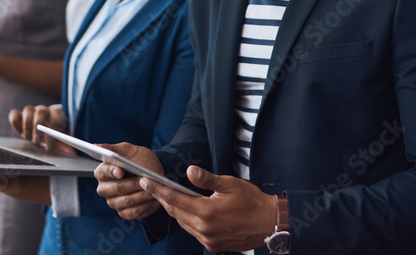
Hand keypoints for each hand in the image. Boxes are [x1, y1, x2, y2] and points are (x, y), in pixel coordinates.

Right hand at [8, 105, 75, 154]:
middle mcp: (44, 109)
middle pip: (41, 111)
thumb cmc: (52, 137)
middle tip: (37, 141)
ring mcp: (31, 111)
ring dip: (27, 125)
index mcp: (56, 113)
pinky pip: (14, 113)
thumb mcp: (59, 142)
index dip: (52, 130)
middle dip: (39, 127)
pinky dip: (15, 122)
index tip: (49, 145)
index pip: (55, 117)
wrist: (42, 133)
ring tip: (28, 138)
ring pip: (28, 110)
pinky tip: (18, 132)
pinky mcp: (19, 115)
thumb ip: (65, 146)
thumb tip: (73, 154)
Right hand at [93, 143, 163, 219]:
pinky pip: (133, 212)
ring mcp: (113, 202)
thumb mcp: (128, 150)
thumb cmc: (139, 160)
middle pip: (116, 188)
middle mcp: (104, 189)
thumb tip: (96, 146)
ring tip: (152, 189)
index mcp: (102, 172)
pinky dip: (145, 205)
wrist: (154, 174)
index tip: (121, 171)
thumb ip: (112, 149)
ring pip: (126, 201)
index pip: (103, 172)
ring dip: (141, 195)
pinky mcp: (124, 212)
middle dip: (132, 184)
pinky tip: (153, 199)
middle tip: (144, 180)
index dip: (112, 172)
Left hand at [140, 165, 277, 252]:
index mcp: (207, 212)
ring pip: (183, 223)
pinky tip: (188, 210)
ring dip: (175, 210)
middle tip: (151, 186)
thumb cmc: (252, 201)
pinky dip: (187, 220)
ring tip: (167, 196)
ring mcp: (208, 239)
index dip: (157, 190)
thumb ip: (207, 179)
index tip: (144, 182)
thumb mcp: (230, 184)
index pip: (174, 199)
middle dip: (162, 199)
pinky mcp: (213, 245)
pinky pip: (193, 231)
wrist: (270, 224)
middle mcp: (204, 229)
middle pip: (175, 212)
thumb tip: (189, 171)